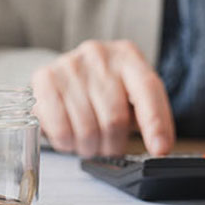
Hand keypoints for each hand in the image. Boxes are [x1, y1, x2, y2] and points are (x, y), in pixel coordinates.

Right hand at [31, 40, 174, 157]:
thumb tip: (159, 147)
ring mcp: (70, 65)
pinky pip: (61, 128)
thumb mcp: (130, 96)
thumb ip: (147, 117)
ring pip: (87, 128)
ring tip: (88, 142)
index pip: (148, 89)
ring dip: (89, 147)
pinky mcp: (45, 78)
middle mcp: (99, 55)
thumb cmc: (102, 90)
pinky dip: (67, 143)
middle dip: (113, 145)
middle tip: (108, 148)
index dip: (156, 123)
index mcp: (128, 56)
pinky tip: (70, 136)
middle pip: (115, 118)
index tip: (159, 149)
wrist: (64, 76)